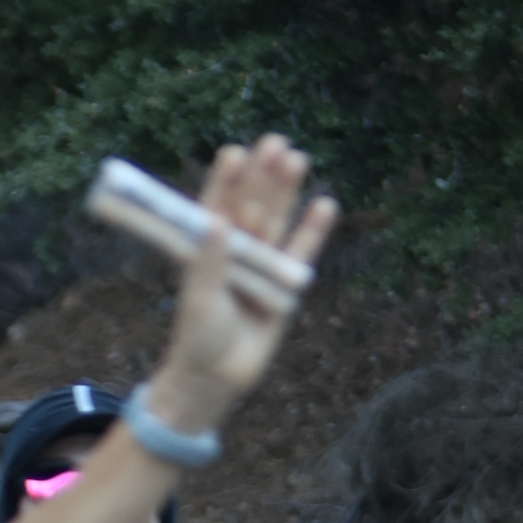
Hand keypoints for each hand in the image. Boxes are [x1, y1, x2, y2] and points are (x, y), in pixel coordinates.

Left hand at [148, 137, 339, 434]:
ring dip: (286, 192)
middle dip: (262, 176)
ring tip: (296, 159)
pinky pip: (301, 254)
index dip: (226, 180)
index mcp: (206, 248)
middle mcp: (235, 250)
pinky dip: (312, 232)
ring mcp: (262, 265)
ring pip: (276, 221)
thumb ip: (209, 262)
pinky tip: (324, 204)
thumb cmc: (198, 337)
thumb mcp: (199, 298)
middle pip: (251, 205)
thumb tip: (216, 221)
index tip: (234, 153)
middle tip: (274, 144)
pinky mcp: (285, 286)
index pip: (216, 205)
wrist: (218, 379)